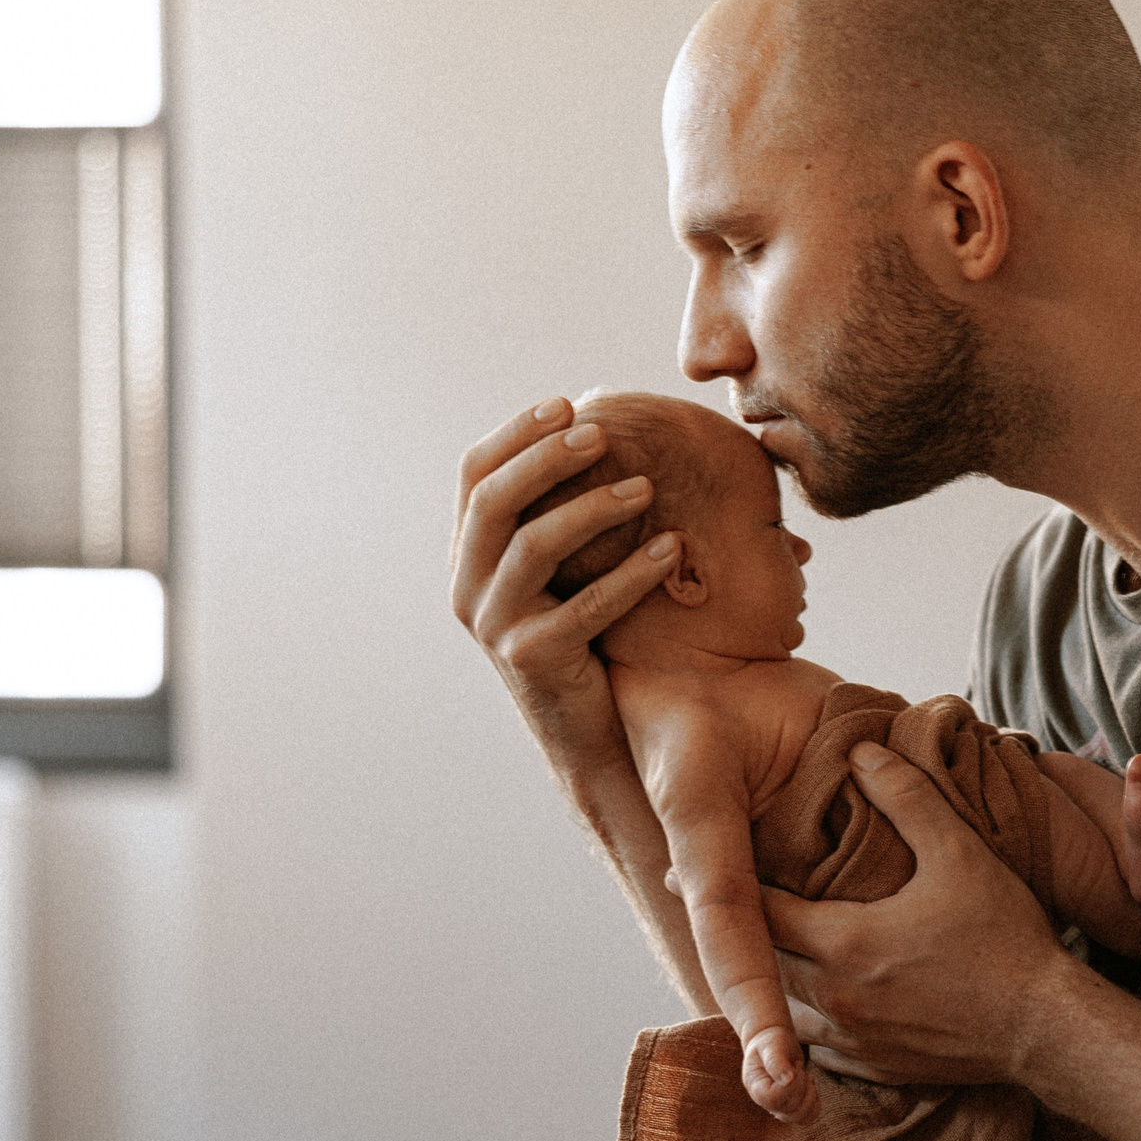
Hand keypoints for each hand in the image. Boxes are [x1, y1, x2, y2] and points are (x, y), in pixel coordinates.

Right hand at [450, 397, 680, 757]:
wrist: (589, 736)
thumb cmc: (587, 640)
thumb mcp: (559, 573)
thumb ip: (555, 515)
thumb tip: (589, 428)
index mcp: (468, 557)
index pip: (472, 476)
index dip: (515, 434)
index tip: (566, 404)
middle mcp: (468, 589)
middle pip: (493, 501)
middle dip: (547, 457)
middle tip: (601, 433)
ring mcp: (496, 628)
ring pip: (533, 547)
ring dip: (591, 507)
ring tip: (645, 488)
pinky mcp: (534, 661)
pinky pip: (586, 606)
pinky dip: (631, 572)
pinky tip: (672, 547)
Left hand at [766, 741, 1081, 1086]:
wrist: (1047, 1027)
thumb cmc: (1004, 937)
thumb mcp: (959, 851)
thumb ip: (905, 795)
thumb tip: (860, 751)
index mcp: (842, 943)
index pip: (757, 911)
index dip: (734, 884)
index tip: (714, 866)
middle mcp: (833, 999)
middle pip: (761, 962)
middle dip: (751, 931)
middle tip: (742, 902)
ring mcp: (851, 1042)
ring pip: (783, 1008)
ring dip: (776, 977)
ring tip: (777, 946)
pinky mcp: (873, 1069)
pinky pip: (815, 1045)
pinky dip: (808, 1019)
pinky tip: (822, 995)